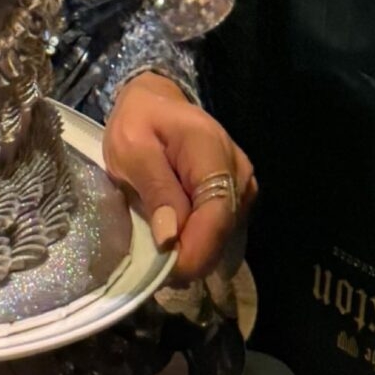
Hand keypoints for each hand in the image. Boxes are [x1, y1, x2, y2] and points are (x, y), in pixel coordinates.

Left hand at [103, 73, 255, 284]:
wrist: (156, 102)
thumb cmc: (139, 122)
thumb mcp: (131, 149)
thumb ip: (154, 188)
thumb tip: (170, 238)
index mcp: (211, 150)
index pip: (217, 213)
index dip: (196, 250)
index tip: (167, 273)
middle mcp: (238, 170)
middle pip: (223, 230)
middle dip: (192, 256)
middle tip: (155, 269)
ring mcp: (243, 185)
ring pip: (224, 235)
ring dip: (194, 250)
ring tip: (160, 251)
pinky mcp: (238, 197)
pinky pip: (222, 229)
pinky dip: (199, 241)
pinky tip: (175, 239)